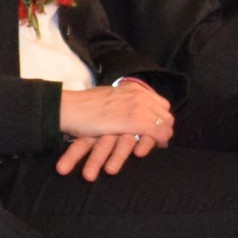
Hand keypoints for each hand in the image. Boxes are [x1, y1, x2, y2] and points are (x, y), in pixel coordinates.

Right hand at [53, 78, 172, 180]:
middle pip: (166, 113)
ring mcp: (138, 107)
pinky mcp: (135, 121)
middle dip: (166, 126)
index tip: (157, 126)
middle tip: (160, 139)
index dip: (161, 116)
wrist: (72, 108)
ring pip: (165, 123)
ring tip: (160, 145)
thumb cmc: (83, 105)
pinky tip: (155, 148)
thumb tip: (127, 111)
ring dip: (164, 135)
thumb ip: (122, 102)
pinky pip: (158, 133)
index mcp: (134, 88)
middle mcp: (140, 95)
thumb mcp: (109, 98)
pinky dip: (160, 141)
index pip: (160, 102)